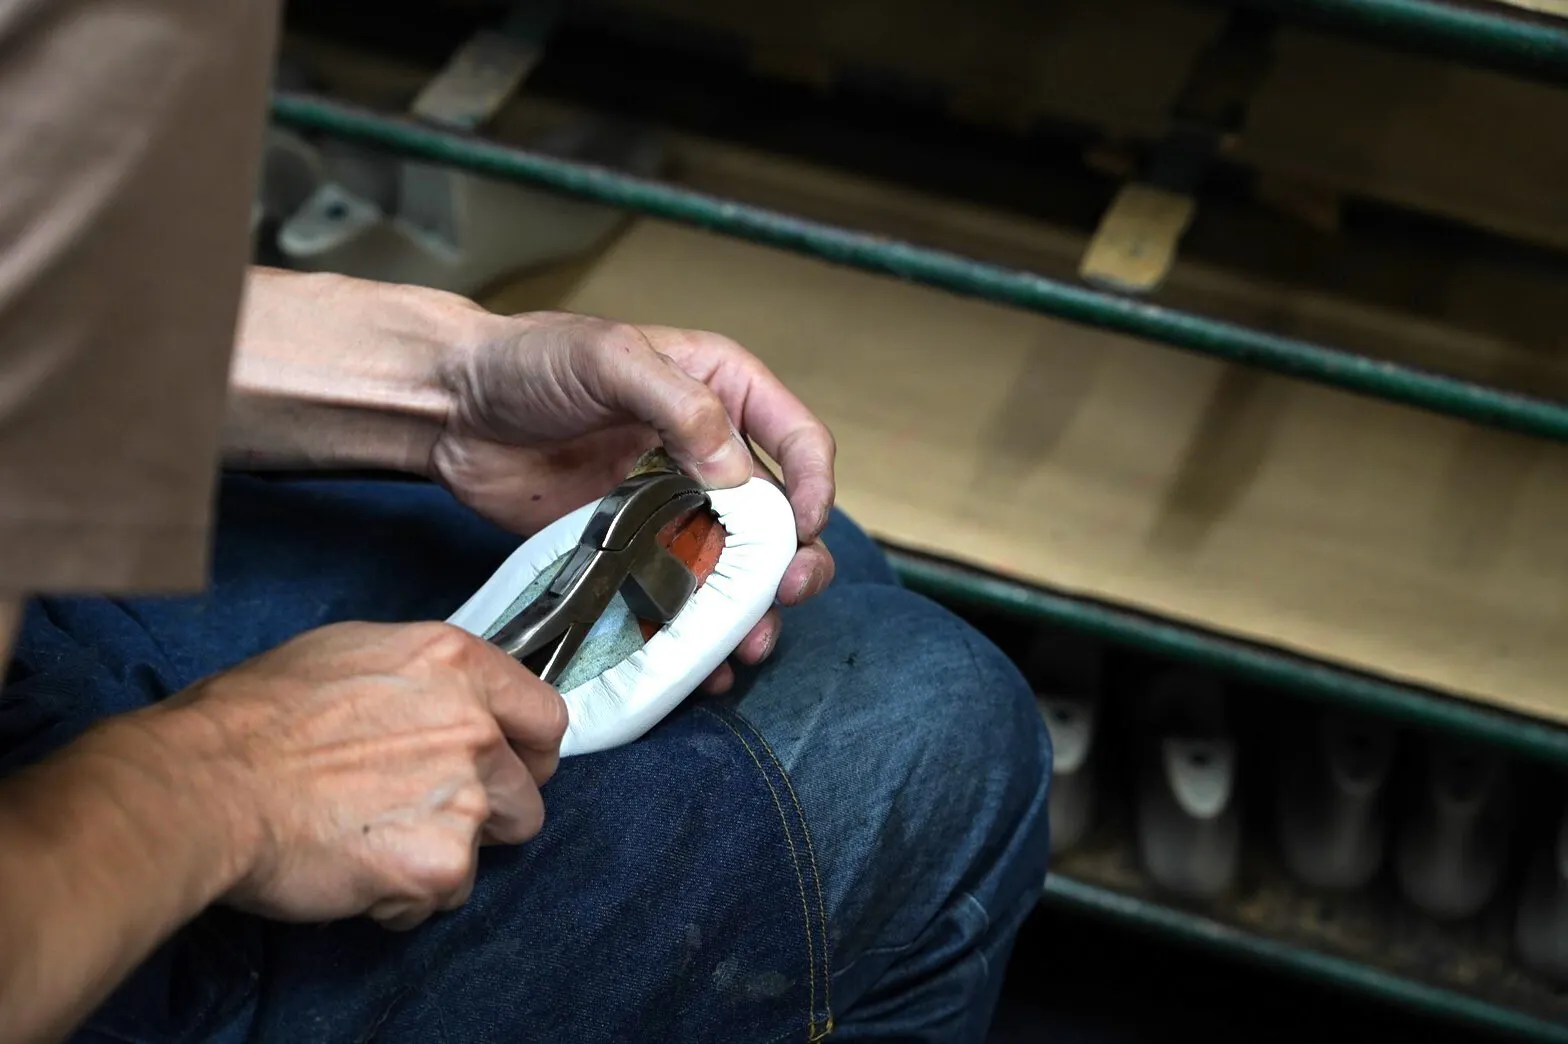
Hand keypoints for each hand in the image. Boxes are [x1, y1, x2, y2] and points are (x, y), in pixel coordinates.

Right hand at [163, 620, 566, 929]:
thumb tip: (440, 698)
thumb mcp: (351, 654)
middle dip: (487, 810)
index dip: (529, 749)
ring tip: (376, 840)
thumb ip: (420, 680)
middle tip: (423, 812)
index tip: (513, 765)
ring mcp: (465, 797)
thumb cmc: (255, 720)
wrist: (206, 786)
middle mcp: (475, 727)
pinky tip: (356, 870)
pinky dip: (405, 896)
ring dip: (446, 853)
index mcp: (456, 664)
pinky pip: (443, 896)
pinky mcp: (442, 863)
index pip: (544, 715)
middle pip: (527, 791)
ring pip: (490, 847)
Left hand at [432, 311, 837, 690]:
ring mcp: (673, 506)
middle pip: (782, 517)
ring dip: (753, 610)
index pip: (798, 440)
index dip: (815, 485)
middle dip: (794, 561)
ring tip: (748, 644)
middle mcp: (710, 453)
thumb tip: (737, 474)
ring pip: (737, 568)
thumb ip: (680, 406)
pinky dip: (696, 633)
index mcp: (722, 392)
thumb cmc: (528, 361)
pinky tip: (702, 663)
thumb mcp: (610, 358)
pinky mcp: (633, 549)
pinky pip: (680, 597)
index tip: (805, 527)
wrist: (451, 410)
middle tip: (783, 593)